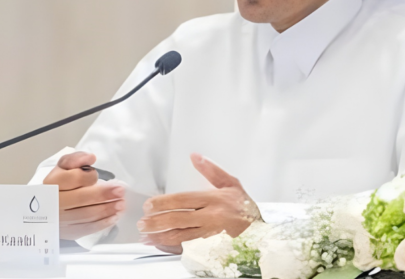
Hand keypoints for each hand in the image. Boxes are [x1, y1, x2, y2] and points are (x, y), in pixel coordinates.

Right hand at [43, 151, 125, 239]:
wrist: (45, 208)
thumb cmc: (59, 184)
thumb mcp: (64, 167)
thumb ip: (77, 159)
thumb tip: (91, 157)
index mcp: (53, 183)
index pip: (74, 178)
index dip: (90, 176)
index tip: (97, 175)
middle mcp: (55, 203)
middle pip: (82, 198)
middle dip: (104, 194)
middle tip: (121, 191)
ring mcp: (61, 220)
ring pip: (87, 215)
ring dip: (107, 209)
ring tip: (121, 204)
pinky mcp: (68, 232)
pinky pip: (88, 228)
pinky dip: (104, 223)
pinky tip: (115, 216)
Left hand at [138, 153, 260, 253]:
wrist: (261, 231)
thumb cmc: (245, 207)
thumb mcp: (232, 183)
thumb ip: (212, 170)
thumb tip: (195, 157)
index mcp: (214, 200)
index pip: (183, 201)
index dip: (164, 203)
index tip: (150, 205)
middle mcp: (210, 218)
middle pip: (178, 220)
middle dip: (157, 222)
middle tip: (143, 222)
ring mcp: (209, 234)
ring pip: (180, 236)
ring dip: (160, 237)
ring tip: (146, 235)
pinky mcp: (210, 247)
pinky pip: (186, 248)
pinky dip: (171, 247)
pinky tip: (160, 245)